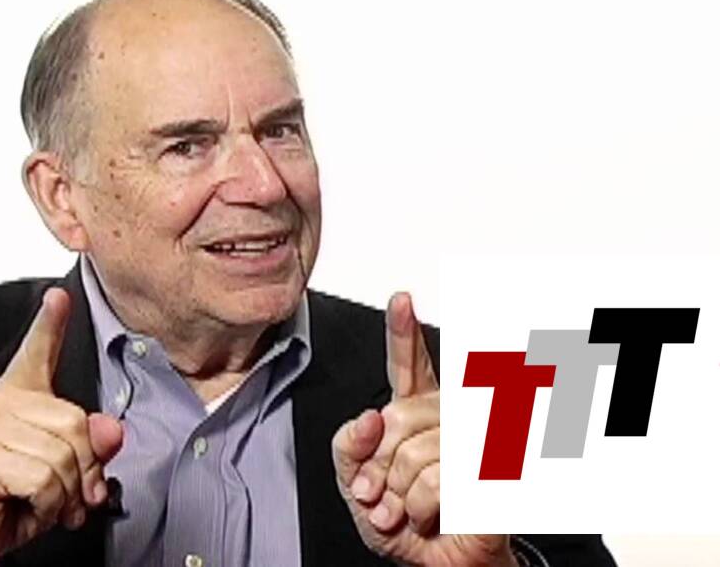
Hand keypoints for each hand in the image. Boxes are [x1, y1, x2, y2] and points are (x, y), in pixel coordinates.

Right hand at [0, 288, 123, 566]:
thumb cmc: (6, 505)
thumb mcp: (60, 476)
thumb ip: (87, 448)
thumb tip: (111, 430)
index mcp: (14, 400)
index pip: (35, 353)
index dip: (50, 324)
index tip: (58, 297)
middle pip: (74, 422)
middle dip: (83, 470)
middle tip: (71, 498)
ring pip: (63, 454)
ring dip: (64, 494)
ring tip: (44, 505)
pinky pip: (44, 477)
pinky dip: (47, 504)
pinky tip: (27, 508)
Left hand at [332, 293, 514, 566]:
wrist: (439, 565)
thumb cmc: (404, 523)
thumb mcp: (357, 485)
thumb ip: (349, 448)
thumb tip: (366, 421)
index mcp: (416, 412)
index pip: (407, 366)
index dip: (402, 332)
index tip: (400, 299)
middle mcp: (447, 419)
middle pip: (393, 419)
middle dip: (376, 466)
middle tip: (381, 495)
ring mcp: (472, 443)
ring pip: (412, 453)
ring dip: (399, 495)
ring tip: (407, 510)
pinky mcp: (490, 473)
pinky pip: (435, 480)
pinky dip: (420, 509)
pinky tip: (429, 517)